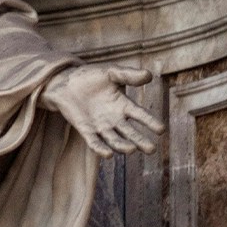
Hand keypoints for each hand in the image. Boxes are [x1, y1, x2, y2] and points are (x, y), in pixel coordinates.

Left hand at [39, 64, 164, 157]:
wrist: (65, 82)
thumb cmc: (91, 77)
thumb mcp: (110, 73)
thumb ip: (128, 75)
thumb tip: (149, 75)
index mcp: (124, 105)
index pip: (140, 115)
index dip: (150, 122)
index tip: (161, 130)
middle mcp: (115, 119)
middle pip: (130, 133)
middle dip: (140, 141)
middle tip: (151, 149)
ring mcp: (100, 126)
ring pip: (114, 140)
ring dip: (122, 146)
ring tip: (131, 149)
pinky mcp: (86, 130)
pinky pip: (94, 142)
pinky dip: (100, 149)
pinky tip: (108, 154)